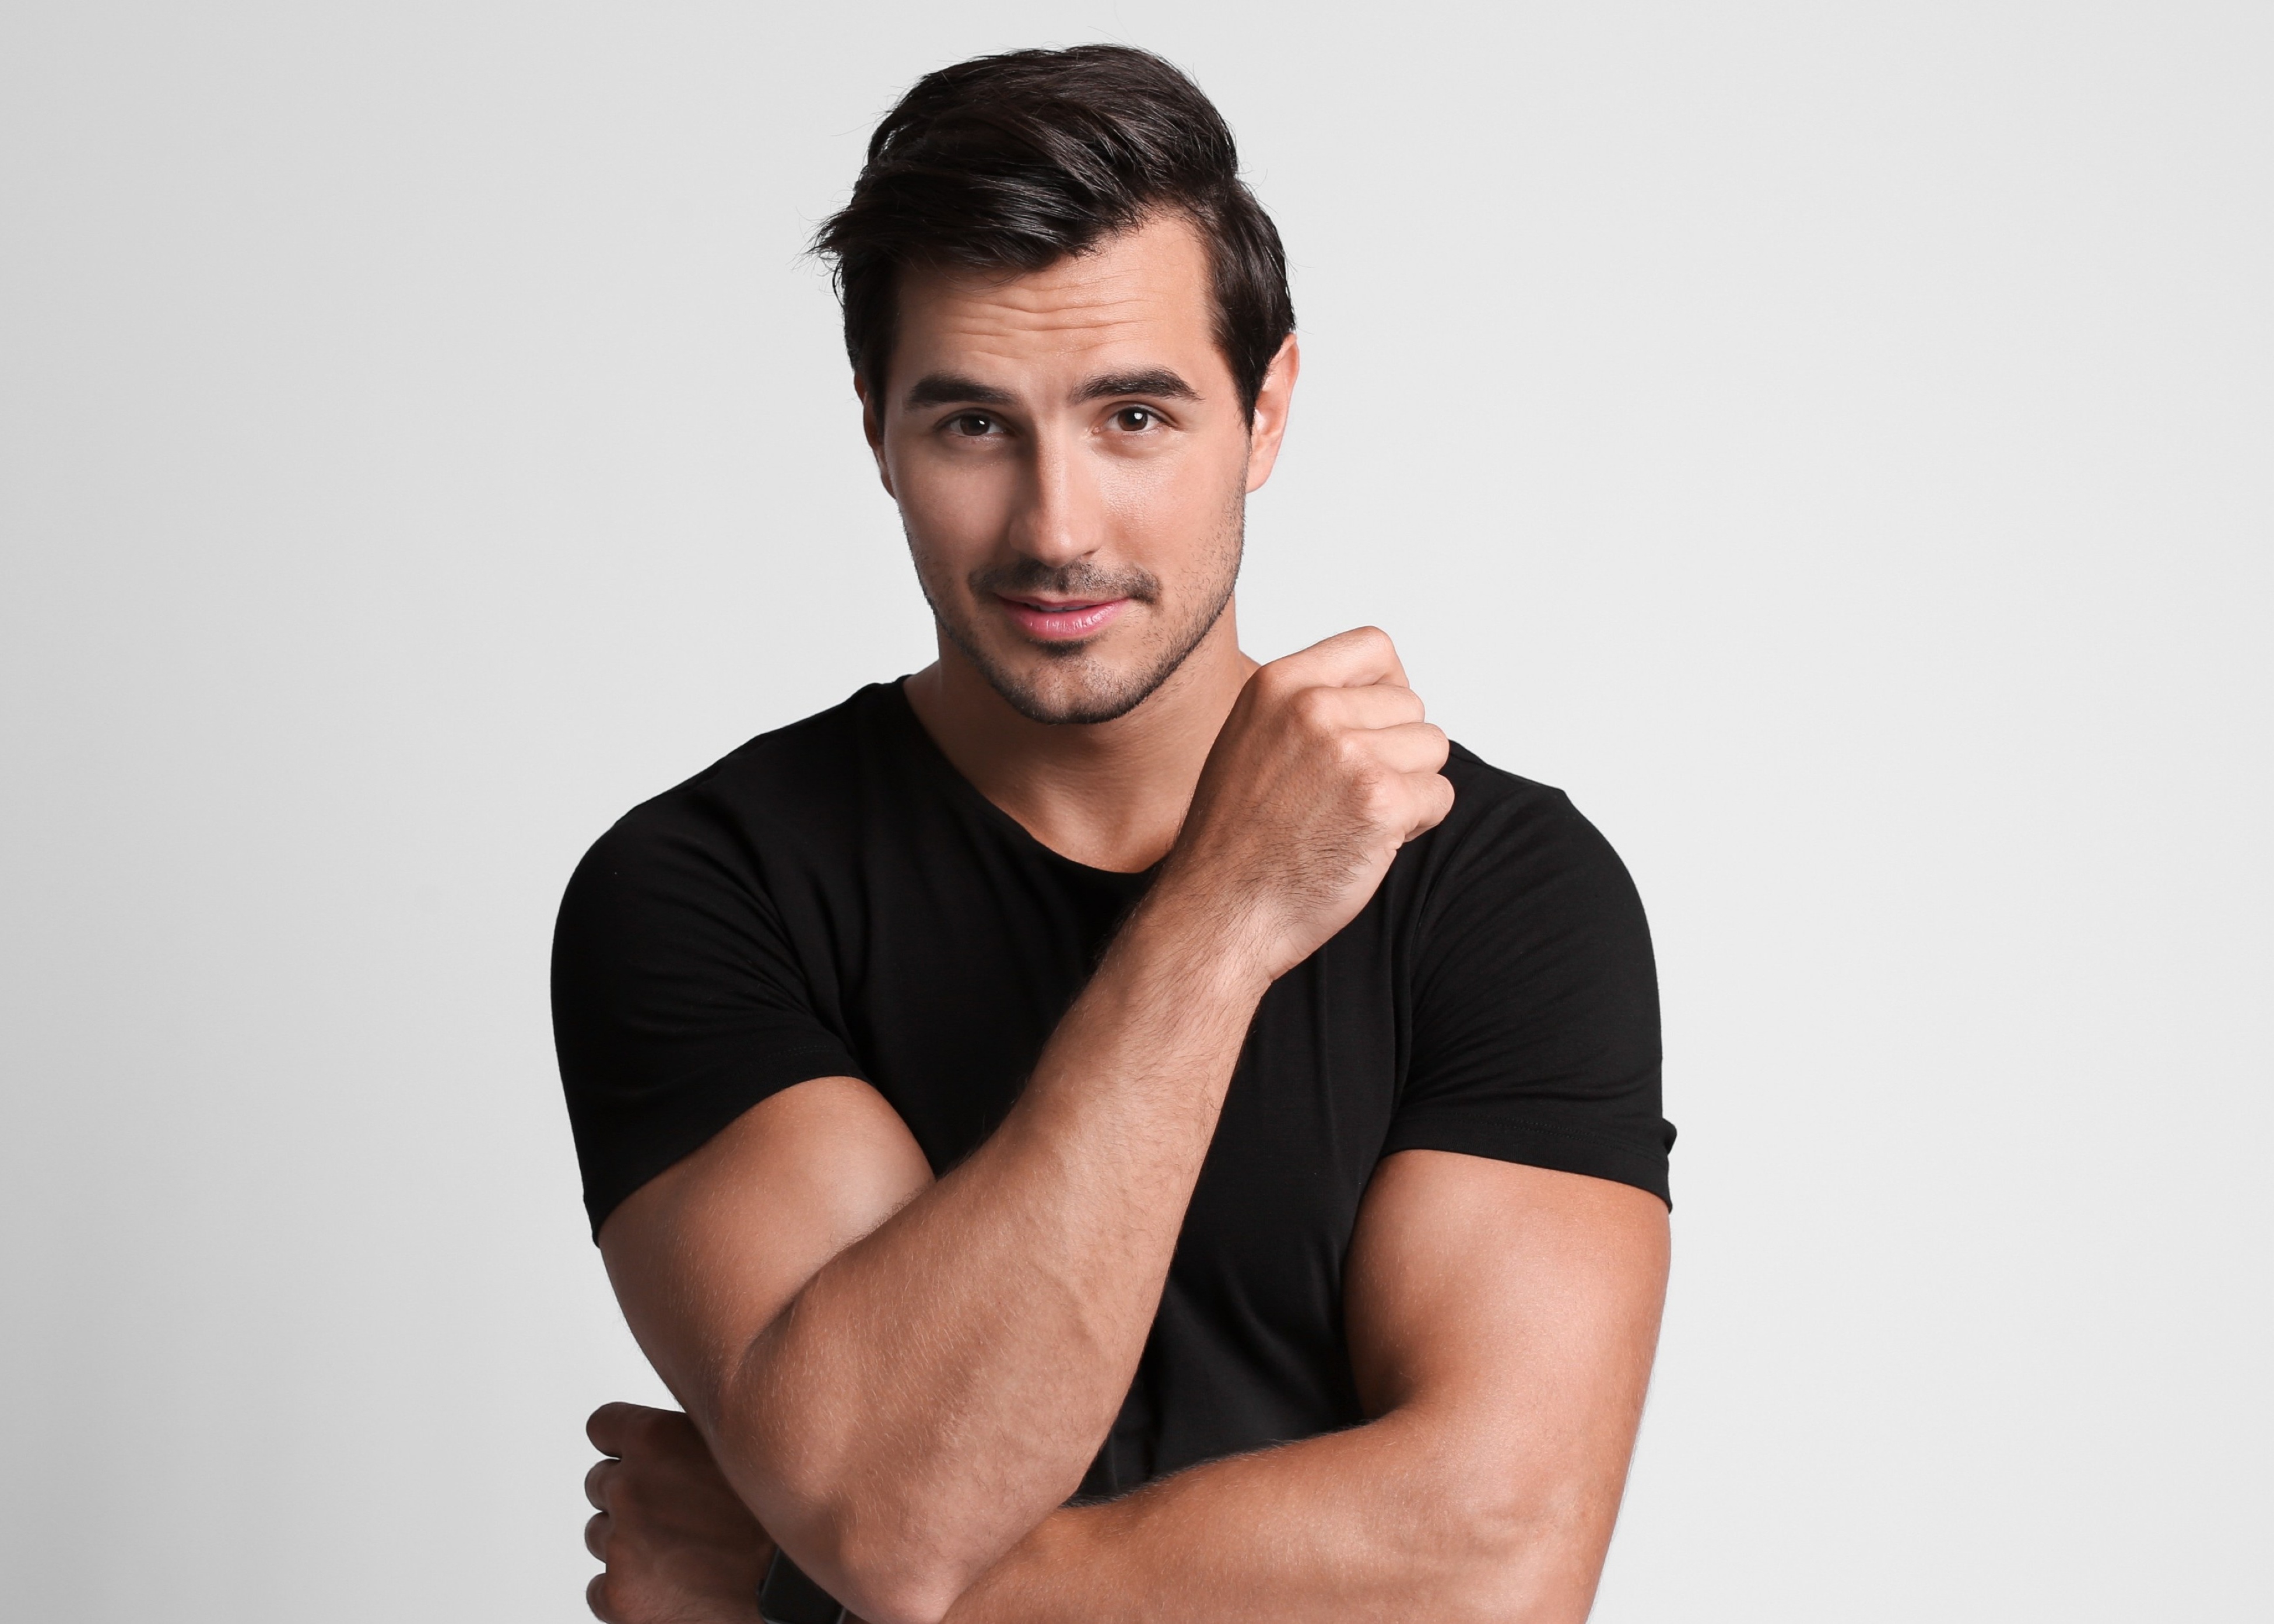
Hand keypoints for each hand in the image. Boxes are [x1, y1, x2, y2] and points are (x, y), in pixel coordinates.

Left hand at [584, 1402, 773, 1622]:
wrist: (795, 1590)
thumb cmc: (779, 1518)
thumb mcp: (738, 1446)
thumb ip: (691, 1435)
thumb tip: (671, 1435)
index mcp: (654, 1439)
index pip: (602, 1427)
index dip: (624, 1443)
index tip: (645, 1458)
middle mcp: (629, 1486)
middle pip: (601, 1483)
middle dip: (632, 1496)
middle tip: (678, 1514)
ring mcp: (620, 1544)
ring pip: (600, 1535)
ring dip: (630, 1542)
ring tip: (684, 1551)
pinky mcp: (618, 1596)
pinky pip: (599, 1587)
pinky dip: (628, 1590)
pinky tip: (672, 1587)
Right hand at [1156, 626, 1452, 981]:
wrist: (1217, 913)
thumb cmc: (1234, 842)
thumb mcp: (1251, 741)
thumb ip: (1307, 708)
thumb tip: (1379, 696)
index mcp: (1279, 684)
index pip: (1374, 647)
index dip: (1385, 690)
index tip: (1370, 728)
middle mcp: (1313, 708)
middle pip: (1411, 704)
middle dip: (1395, 750)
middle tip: (1348, 795)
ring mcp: (1349, 752)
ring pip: (1431, 747)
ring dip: (1409, 786)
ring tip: (1354, 818)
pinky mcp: (1380, 801)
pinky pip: (1439, 796)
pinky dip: (1415, 824)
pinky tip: (1366, 843)